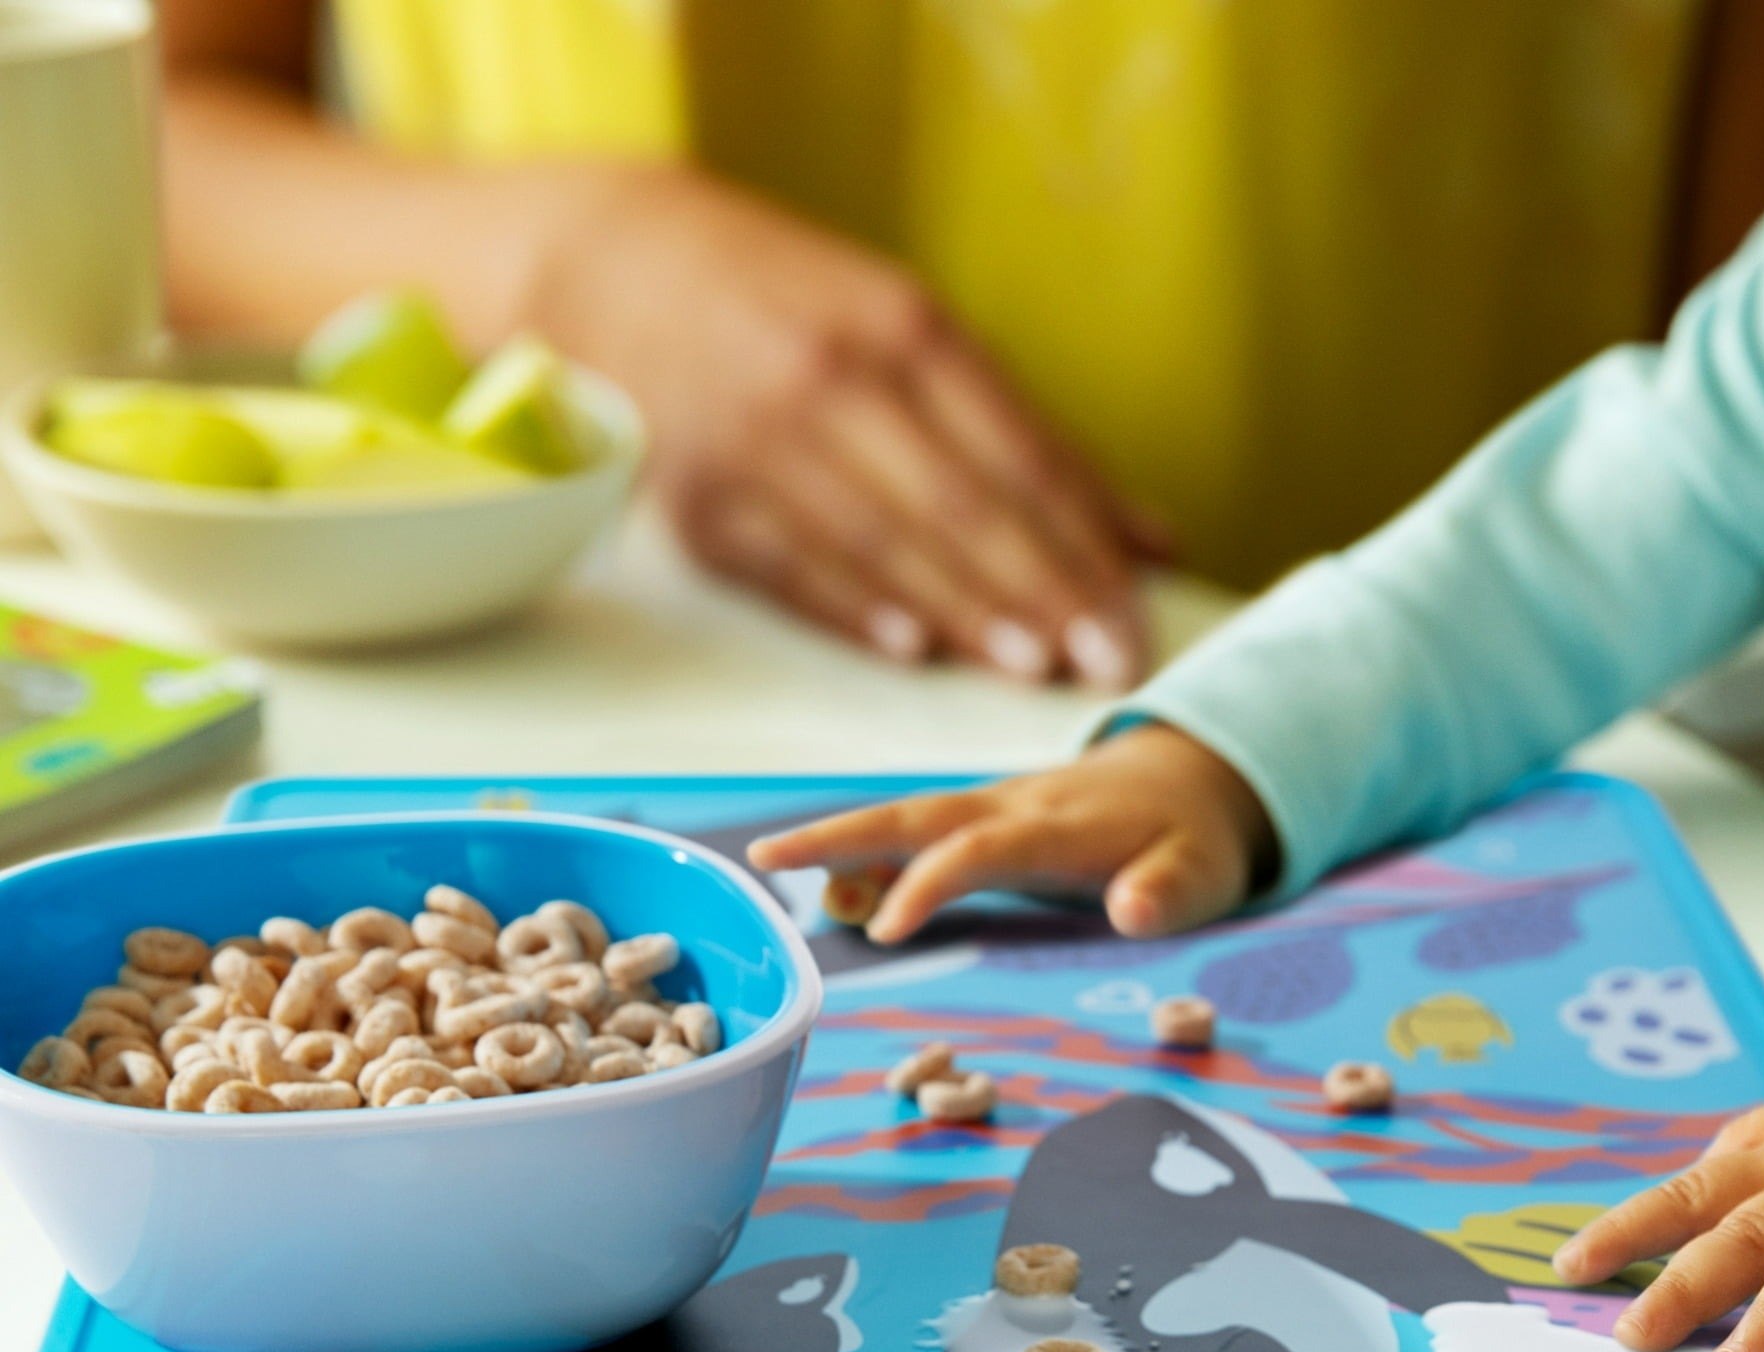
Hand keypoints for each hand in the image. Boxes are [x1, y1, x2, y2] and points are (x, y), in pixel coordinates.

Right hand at [542, 168, 1164, 683]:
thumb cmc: (792, 306)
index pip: (1017, 454)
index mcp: (900, 327)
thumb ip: (1027, 437)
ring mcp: (757, 445)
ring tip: (1031, 668)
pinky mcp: (699, 506)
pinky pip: (793, 573)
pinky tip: (913, 651)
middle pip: (959, 506)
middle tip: (1106, 663)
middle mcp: (831, 382)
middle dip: (1043, 591)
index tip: (1135, 617)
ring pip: (881, 545)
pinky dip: (856, 611)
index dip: (1082, 545)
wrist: (609, 267)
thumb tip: (1150, 540)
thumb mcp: (907, 328)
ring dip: (964, 613)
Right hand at [746, 724, 1276, 943]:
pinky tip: (828, 892)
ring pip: (904, 819)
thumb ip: (1167, 892)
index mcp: (1058, 827)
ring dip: (839, 841)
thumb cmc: (1193, 842)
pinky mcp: (983, 821)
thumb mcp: (1203, 874)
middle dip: (838, 834)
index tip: (881, 929)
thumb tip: (1131, 910)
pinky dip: (867, 855)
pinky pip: (916, 834)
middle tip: (765, 858)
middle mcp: (1011, 809)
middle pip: (913, 815)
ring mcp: (992, 810)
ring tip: (771, 872)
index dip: (927, 884)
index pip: (978, 849)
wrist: (1190, 782)